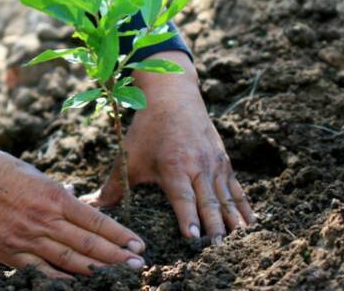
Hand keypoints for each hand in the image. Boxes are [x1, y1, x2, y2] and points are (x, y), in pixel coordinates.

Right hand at [0, 128, 145, 277]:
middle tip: (139, 266)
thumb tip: (76, 199)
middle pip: (88, 243)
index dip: (119, 235)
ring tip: (119, 277)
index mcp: (54, 196)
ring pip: (69, 259)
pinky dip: (60, 280)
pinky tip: (78, 286)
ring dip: (97, 270)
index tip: (138, 245)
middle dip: (117, 256)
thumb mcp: (35, 174)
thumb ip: (57, 193)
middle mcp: (45, 219)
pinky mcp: (8, 252)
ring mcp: (27, 238)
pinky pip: (40, 271)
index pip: (95, 220)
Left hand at [81, 51, 255, 243]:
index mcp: (174, 166)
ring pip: (226, 197)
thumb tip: (91, 206)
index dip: (189, 218)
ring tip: (240, 242)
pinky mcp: (223, 161)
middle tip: (218, 248)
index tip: (194, 238)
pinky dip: (244, 207)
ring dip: (233, 220)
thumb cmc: (148, 129)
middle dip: (215, 226)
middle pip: (209, 201)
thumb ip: (114, 186)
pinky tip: (251, 224)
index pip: (183, 198)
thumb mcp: (130, 156)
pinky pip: (237, 188)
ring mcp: (214, 164)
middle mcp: (198, 166)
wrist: (173, 96)